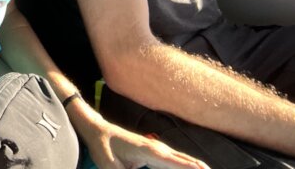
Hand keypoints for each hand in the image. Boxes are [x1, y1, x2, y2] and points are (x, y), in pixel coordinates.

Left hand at [77, 114, 208, 168]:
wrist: (96, 129)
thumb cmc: (102, 146)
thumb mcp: (110, 166)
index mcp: (150, 152)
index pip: (180, 164)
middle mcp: (159, 149)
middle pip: (189, 162)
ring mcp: (159, 149)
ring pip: (186, 161)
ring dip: (198, 168)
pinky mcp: (157, 153)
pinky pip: (178, 162)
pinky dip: (189, 167)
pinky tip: (197, 168)